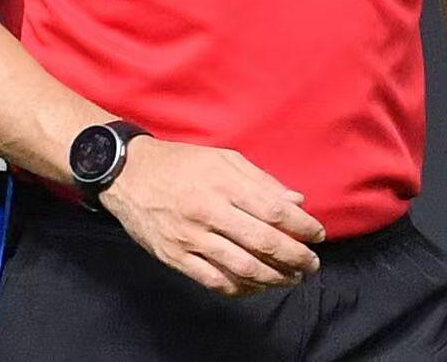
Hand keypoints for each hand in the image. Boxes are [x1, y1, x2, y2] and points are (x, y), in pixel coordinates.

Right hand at [98, 137, 326, 297]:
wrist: (128, 174)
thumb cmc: (181, 163)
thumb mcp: (222, 158)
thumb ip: (261, 180)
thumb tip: (296, 201)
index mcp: (223, 181)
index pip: (272, 209)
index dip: (301, 226)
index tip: (318, 235)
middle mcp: (209, 210)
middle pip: (262, 241)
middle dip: (294, 257)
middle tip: (312, 265)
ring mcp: (191, 237)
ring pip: (242, 267)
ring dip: (273, 278)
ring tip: (291, 279)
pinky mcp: (176, 257)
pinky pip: (215, 281)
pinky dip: (242, 289)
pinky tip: (257, 287)